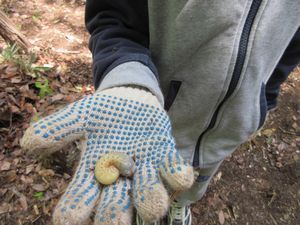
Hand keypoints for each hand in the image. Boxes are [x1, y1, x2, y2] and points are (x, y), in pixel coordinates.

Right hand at [21, 87, 193, 224]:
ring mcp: (145, 172)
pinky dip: (177, 176)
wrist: (130, 98)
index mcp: (93, 175)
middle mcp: (120, 181)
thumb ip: (57, 130)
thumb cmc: (104, 110)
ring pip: (149, 199)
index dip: (73, 212)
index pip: (78, 204)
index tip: (69, 217)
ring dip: (149, 197)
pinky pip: (174, 174)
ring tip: (148, 189)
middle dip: (114, 216)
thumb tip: (28, 144)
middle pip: (115, 212)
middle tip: (115, 212)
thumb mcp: (79, 117)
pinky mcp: (165, 158)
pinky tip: (179, 174)